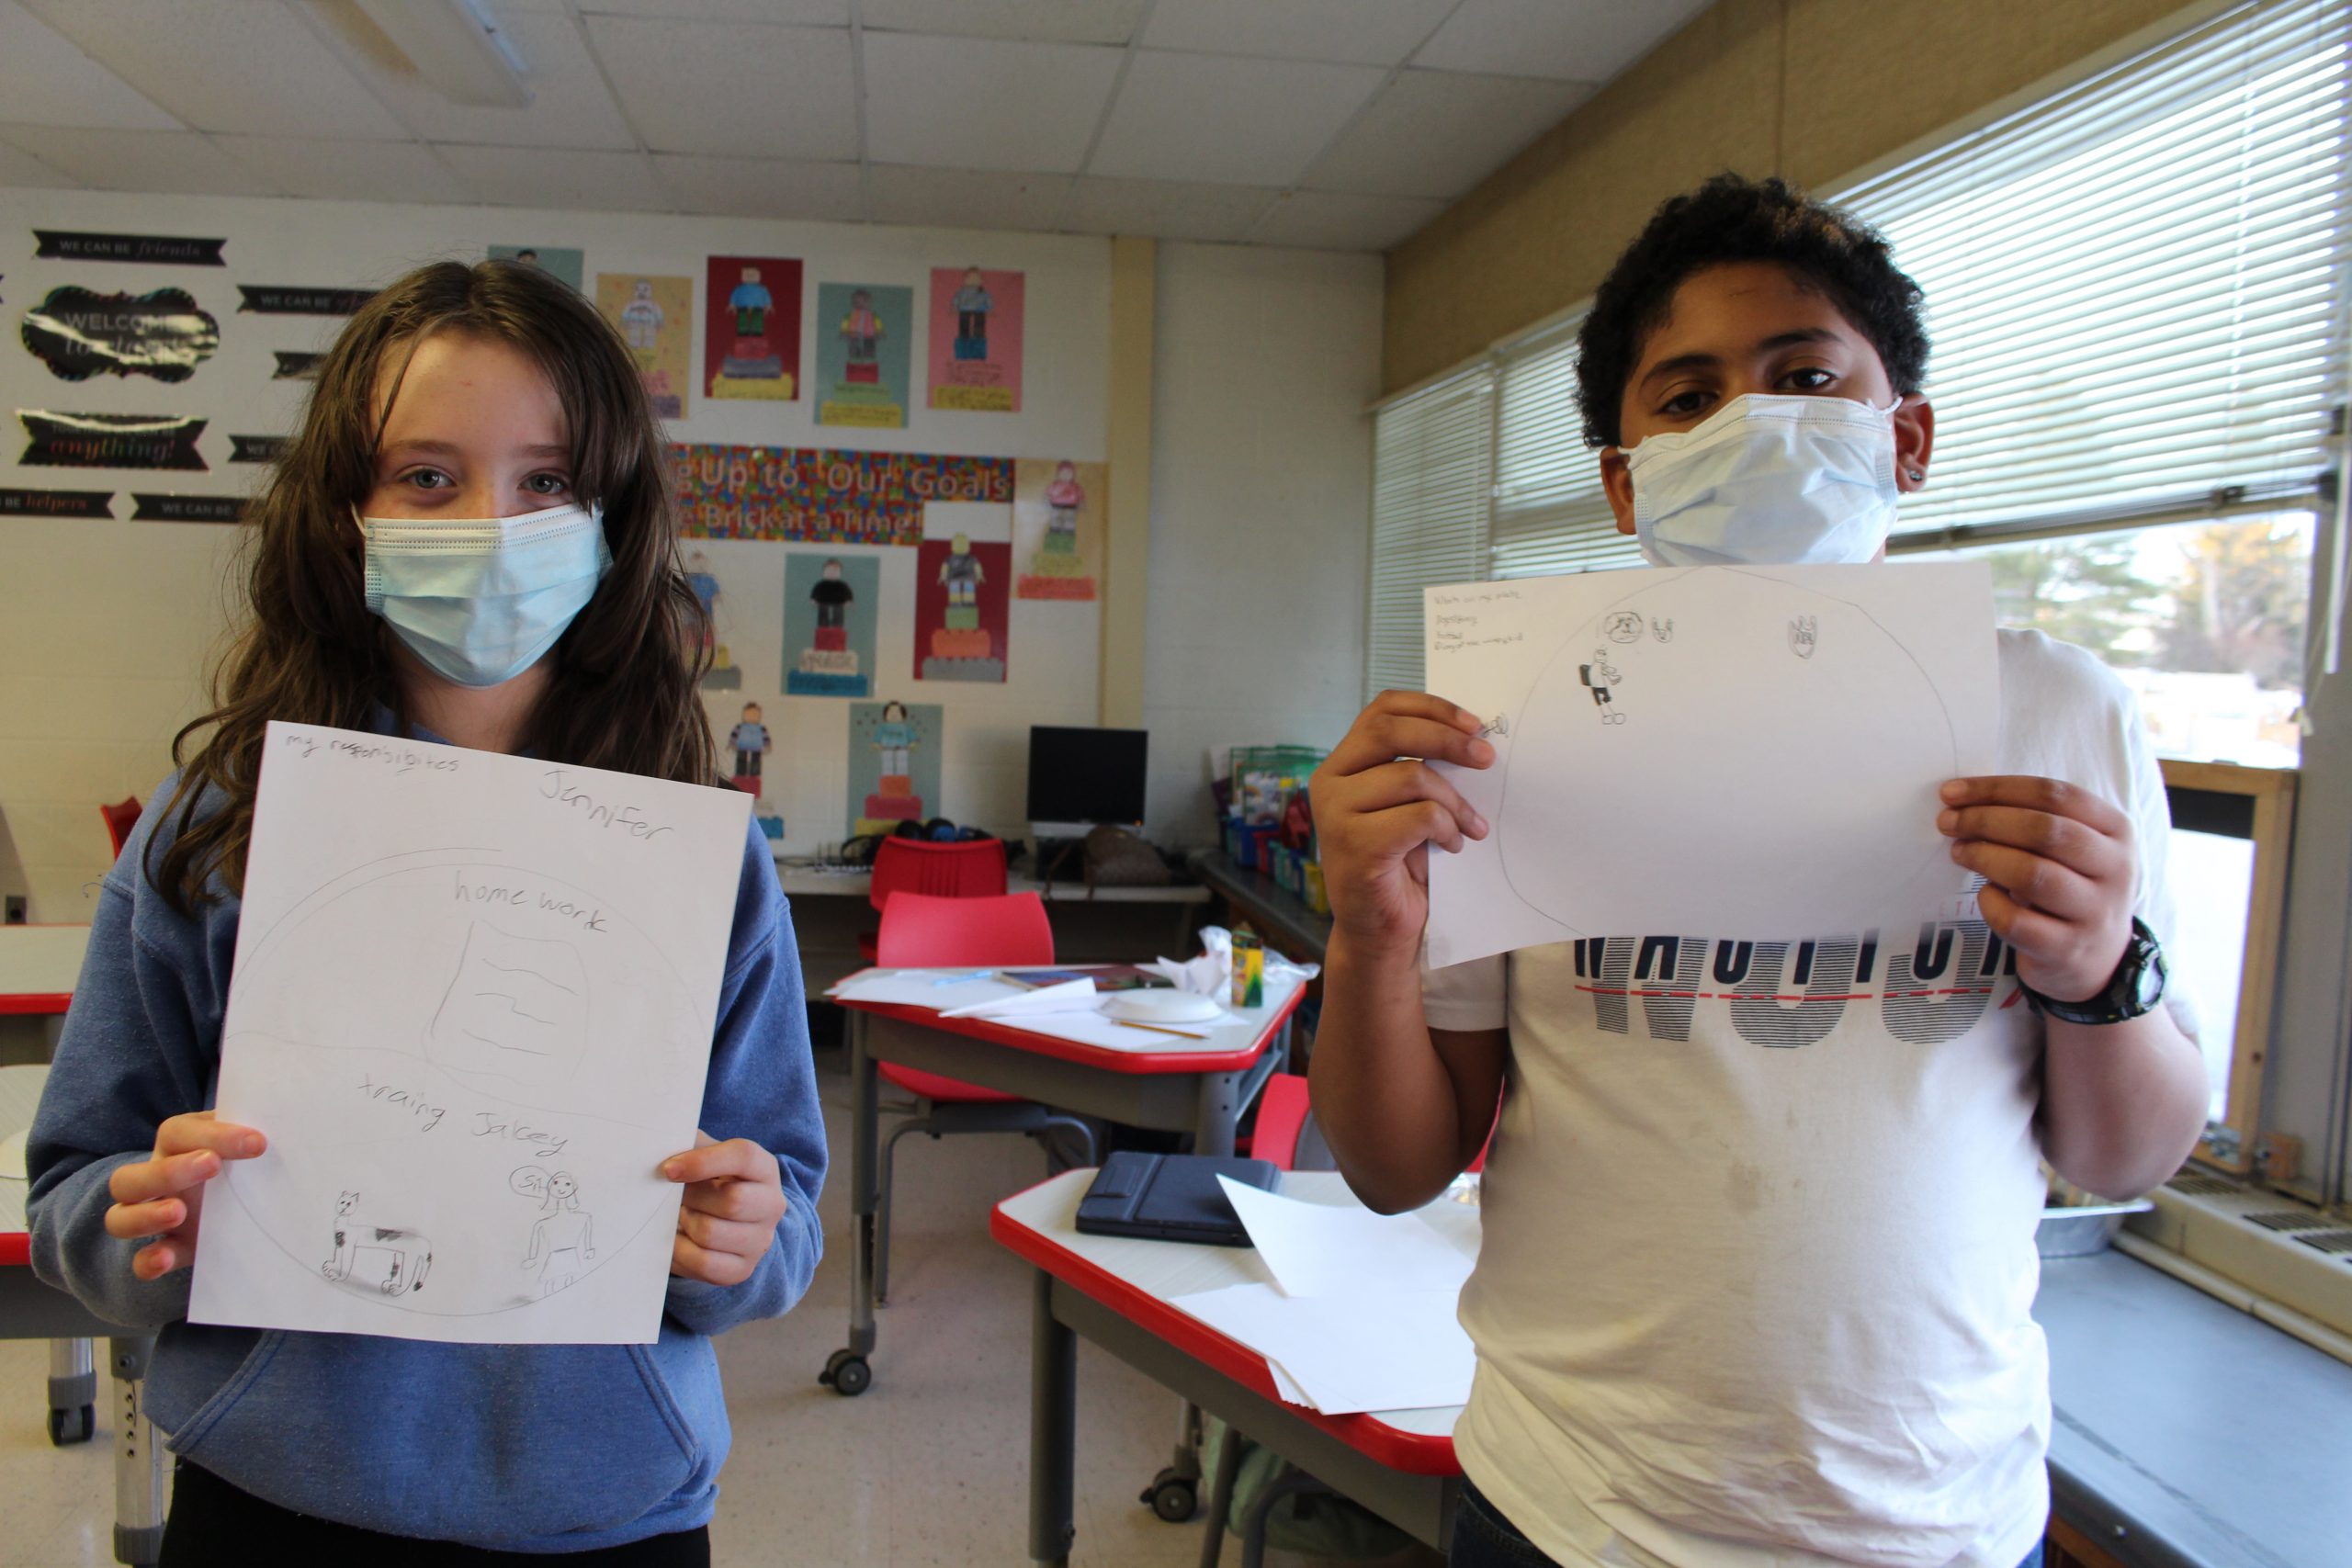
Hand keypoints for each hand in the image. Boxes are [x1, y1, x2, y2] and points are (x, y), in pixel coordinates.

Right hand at [104, 1112, 266, 1280]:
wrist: (243, 1201)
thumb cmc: (244, 1160)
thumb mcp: (247, 1144)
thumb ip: (257, 1135)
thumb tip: (298, 1125)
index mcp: (177, 1145)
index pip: (178, 1133)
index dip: (214, 1135)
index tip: (257, 1142)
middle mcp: (155, 1179)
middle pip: (130, 1177)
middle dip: (170, 1171)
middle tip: (213, 1167)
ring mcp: (153, 1216)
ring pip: (120, 1218)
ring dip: (147, 1216)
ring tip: (180, 1212)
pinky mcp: (168, 1248)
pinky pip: (139, 1260)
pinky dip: (148, 1261)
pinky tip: (165, 1259)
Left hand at [663, 1131, 785, 1286]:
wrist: (723, 1220)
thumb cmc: (708, 1180)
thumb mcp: (704, 1154)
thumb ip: (688, 1144)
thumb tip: (657, 1141)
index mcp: (764, 1168)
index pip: (744, 1156)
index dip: (702, 1161)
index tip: (668, 1169)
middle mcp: (772, 1205)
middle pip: (732, 1201)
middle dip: (691, 1197)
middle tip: (674, 1195)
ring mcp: (760, 1240)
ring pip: (711, 1233)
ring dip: (685, 1223)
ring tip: (681, 1215)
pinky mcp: (742, 1269)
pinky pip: (704, 1263)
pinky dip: (680, 1251)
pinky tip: (677, 1238)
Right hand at [1308, 692, 1492, 955]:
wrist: (1379, 929)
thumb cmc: (1400, 864)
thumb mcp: (1408, 804)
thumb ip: (1420, 767)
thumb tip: (1472, 735)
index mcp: (1342, 763)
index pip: (1382, 710)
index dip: (1430, 707)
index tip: (1473, 722)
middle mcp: (1329, 781)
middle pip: (1390, 731)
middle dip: (1447, 739)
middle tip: (1487, 758)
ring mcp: (1335, 813)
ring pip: (1412, 777)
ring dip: (1455, 802)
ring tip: (1471, 826)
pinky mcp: (1353, 845)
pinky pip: (1418, 816)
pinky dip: (1447, 828)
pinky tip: (1452, 846)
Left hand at [1939, 776, 2134, 1002]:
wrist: (2096, 958)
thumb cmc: (2070, 887)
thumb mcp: (2071, 848)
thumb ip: (2033, 820)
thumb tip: (1962, 800)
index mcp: (2116, 831)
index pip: (2056, 795)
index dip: (1998, 789)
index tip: (1952, 792)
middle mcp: (2115, 869)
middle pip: (2044, 830)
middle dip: (1985, 820)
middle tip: (1948, 822)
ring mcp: (2095, 912)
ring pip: (2032, 873)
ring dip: (1984, 857)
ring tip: (1959, 852)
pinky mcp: (2067, 948)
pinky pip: (2017, 920)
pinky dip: (1990, 903)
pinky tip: (1985, 894)